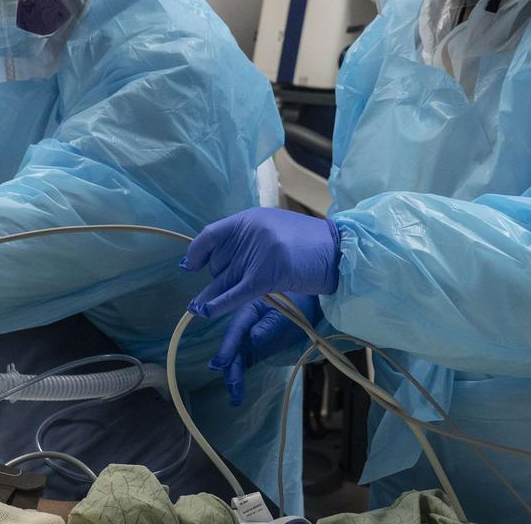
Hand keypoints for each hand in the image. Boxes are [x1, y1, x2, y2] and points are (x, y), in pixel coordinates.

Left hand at [181, 208, 341, 318]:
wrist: (339, 251)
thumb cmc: (310, 244)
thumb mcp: (274, 230)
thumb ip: (249, 239)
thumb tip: (222, 258)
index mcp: (249, 219)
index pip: (211, 234)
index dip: (197, 251)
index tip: (191, 264)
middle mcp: (250, 232)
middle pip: (218, 262)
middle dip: (220, 277)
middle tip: (235, 285)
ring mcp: (257, 253)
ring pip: (224, 280)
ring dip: (208, 296)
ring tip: (196, 307)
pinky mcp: (266, 275)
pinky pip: (236, 293)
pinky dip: (219, 304)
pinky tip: (206, 311)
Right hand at [210, 294, 320, 405]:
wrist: (304, 305)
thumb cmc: (295, 305)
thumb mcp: (285, 314)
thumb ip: (269, 325)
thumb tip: (253, 338)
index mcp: (248, 312)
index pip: (235, 331)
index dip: (227, 348)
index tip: (220, 364)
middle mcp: (244, 327)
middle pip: (233, 348)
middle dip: (231, 368)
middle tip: (233, 387)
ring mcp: (247, 339)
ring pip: (236, 359)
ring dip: (234, 376)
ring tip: (235, 397)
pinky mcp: (253, 350)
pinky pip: (242, 364)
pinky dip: (239, 378)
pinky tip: (237, 394)